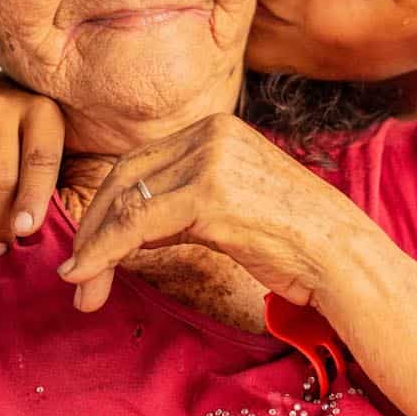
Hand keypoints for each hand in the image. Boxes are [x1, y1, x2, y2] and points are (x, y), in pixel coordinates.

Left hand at [55, 114, 375, 312]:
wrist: (342, 257)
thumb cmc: (295, 241)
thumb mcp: (232, 205)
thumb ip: (183, 204)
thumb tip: (130, 229)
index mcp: (217, 127)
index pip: (139, 163)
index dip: (105, 208)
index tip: (89, 249)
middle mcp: (211, 132)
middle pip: (124, 176)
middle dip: (93, 228)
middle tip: (74, 274)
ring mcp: (210, 159)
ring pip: (124, 202)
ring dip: (93, 249)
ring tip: (80, 288)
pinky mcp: (209, 193)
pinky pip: (135, 225)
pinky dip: (103, 253)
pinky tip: (88, 276)